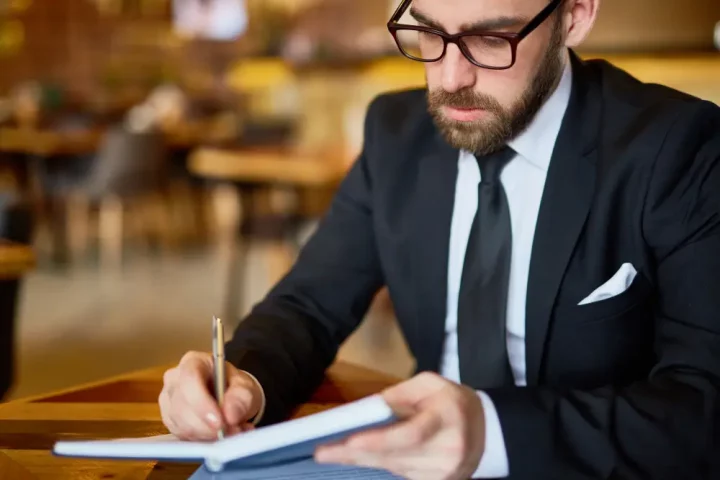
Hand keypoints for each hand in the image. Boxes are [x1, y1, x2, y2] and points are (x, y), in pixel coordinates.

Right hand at [159, 351, 262, 440]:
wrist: (229, 395)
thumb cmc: (234, 385)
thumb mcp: (245, 386)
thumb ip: (241, 398)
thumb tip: (230, 415)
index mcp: (193, 362)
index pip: (189, 380)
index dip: (202, 404)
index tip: (220, 422)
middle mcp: (174, 380)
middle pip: (182, 407)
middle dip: (209, 426)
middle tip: (233, 431)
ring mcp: (168, 401)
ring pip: (182, 425)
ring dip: (209, 435)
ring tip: (233, 432)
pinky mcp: (170, 420)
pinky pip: (182, 436)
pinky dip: (204, 440)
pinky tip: (220, 435)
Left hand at [315, 372, 485, 479]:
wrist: (488, 430)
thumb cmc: (452, 401)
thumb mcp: (430, 384)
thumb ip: (399, 395)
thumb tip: (367, 409)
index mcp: (447, 419)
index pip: (410, 434)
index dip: (379, 440)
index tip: (350, 441)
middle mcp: (447, 452)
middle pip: (395, 456)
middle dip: (355, 454)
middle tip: (323, 451)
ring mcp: (444, 473)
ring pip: (394, 468)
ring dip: (362, 460)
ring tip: (332, 453)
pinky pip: (400, 474)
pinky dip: (379, 464)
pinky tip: (357, 457)